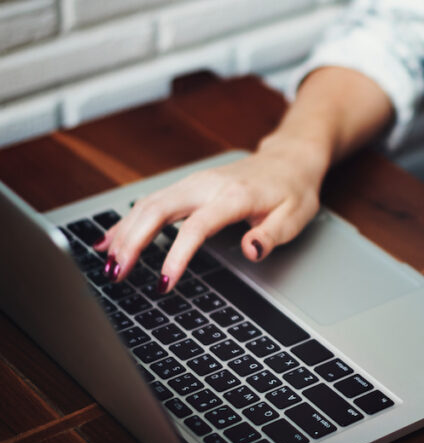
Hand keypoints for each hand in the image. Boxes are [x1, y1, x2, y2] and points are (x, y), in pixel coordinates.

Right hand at [93, 138, 327, 291]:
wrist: (288, 160)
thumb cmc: (292, 190)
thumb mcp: (295, 217)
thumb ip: (272, 235)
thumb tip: (251, 251)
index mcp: (233, 196)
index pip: (197, 227)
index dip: (177, 255)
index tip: (164, 282)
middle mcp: (206, 186)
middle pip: (157, 210)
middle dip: (132, 242)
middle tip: (117, 274)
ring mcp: (193, 183)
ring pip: (147, 205)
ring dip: (124, 233)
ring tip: (109, 264)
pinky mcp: (186, 186)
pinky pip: (149, 202)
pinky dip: (127, 222)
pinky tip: (109, 240)